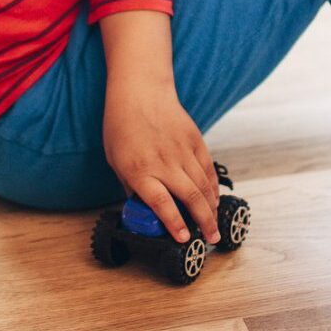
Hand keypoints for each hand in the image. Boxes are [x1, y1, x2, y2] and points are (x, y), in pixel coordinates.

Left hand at [103, 83, 218, 245]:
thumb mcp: (115, 160)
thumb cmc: (121, 126)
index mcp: (139, 170)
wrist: (140, 90)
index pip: (161, 203)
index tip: (184, 238)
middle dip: (203, 222)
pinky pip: (207, 168)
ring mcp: (181, 150)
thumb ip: (130, 186)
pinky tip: (214, 199)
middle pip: (189, 197)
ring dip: (211, 208)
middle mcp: (163, 162)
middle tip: (211, 240)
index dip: (174, 223)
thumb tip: (141, 209)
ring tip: (214, 226)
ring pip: (203, 185)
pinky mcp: (194, 140)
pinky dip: (213, 186)